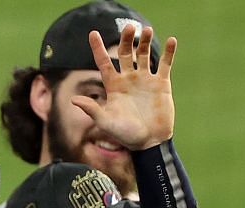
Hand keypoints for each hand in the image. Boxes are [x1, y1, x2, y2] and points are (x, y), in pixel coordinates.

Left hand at [73, 22, 176, 149]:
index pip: (104, 62)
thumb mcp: (105, 122)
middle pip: (126, 53)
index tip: (92, 33)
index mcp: (113, 86)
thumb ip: (92, 109)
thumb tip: (73, 100)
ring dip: (145, 42)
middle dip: (126, 40)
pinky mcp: (161, 84)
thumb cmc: (125, 135)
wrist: (148, 142)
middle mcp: (129, 79)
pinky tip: (171, 40)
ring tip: (146, 30)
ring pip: (145, 55)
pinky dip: (169, 52)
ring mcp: (145, 80)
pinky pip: (165, 64)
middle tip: (129, 27)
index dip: (98, 48)